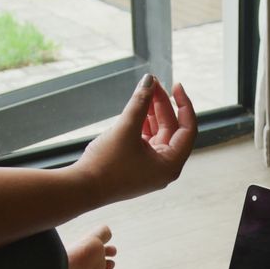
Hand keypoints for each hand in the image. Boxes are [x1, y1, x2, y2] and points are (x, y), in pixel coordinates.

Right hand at [67, 74, 196, 205]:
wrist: (81, 188)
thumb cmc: (106, 163)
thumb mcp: (126, 128)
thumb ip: (140, 102)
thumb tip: (149, 80)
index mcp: (171, 164)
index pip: (188, 129)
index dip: (184, 104)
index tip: (175, 85)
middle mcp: (165, 168)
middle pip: (172, 129)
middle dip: (162, 105)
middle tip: (152, 83)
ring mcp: (151, 168)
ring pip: (158, 134)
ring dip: (152, 113)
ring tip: (143, 92)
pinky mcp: (137, 167)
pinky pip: (146, 141)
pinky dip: (142, 125)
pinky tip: (136, 110)